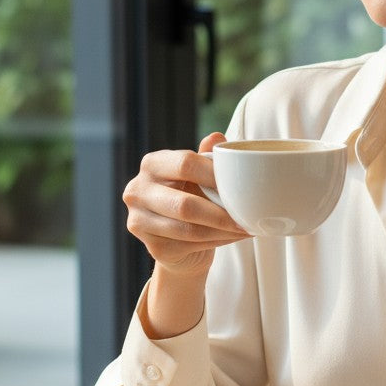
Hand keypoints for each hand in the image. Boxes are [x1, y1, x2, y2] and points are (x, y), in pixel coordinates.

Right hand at [122, 132, 249, 279]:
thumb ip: (206, 158)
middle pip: (185, 205)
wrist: (179, 239)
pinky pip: (190, 245)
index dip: (215, 175)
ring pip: (190, 229)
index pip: (185, 163)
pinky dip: (217, 241)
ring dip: (223, 231)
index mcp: (152, 164)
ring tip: (245, 228)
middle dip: (222, 213)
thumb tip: (217, 138)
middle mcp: (138, 191)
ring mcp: (140, 221)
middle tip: (247, 217)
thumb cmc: (191, 197)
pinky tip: (232, 237)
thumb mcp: (199, 175)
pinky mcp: (153, 247)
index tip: (241, 184)